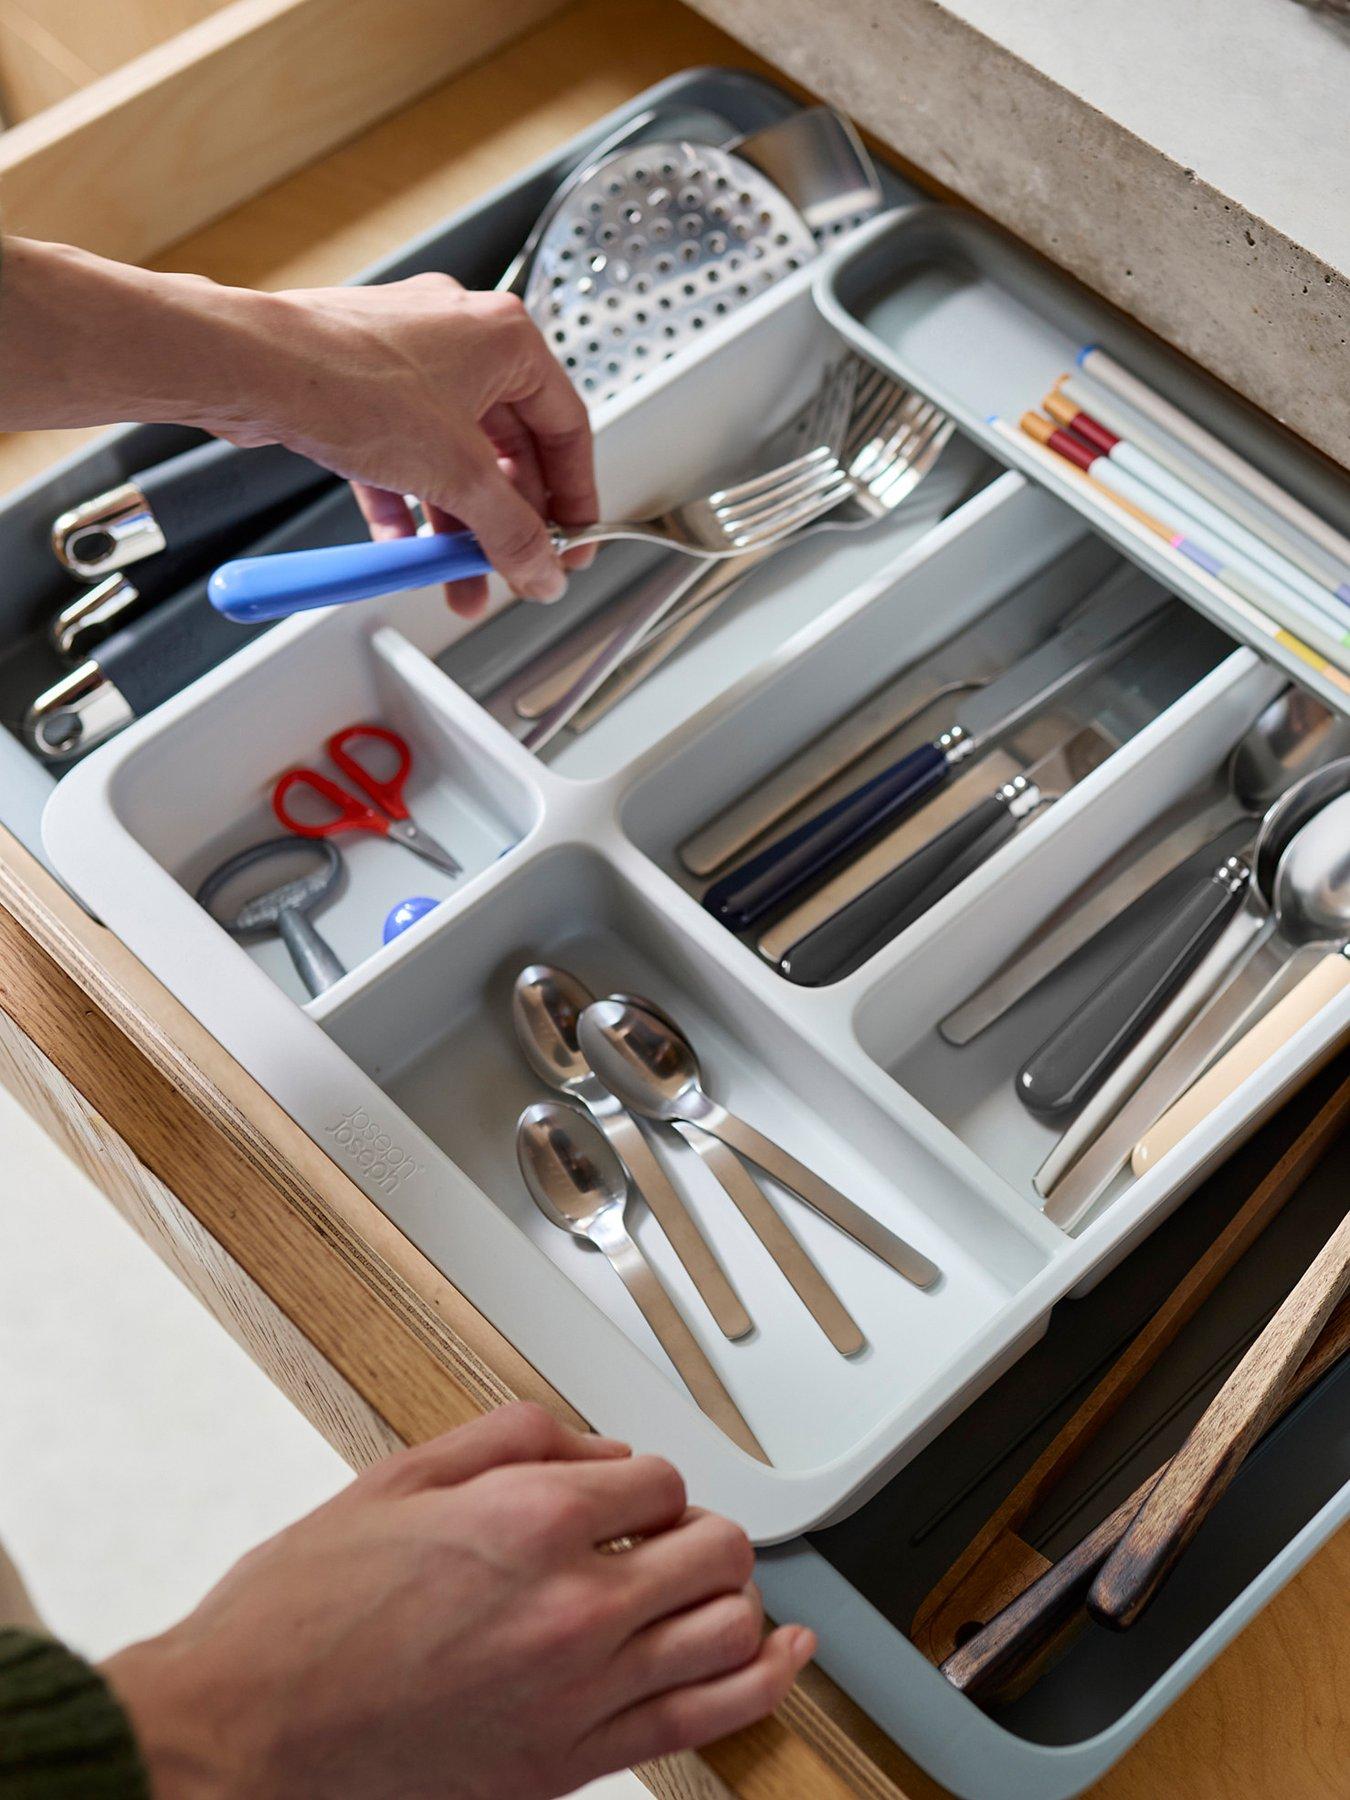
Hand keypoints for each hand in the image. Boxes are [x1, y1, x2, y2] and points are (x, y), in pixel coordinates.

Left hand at [0, 243, 597, 618]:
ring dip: (457, 524)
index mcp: (505, 338)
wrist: (250, 367)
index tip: (568, 543)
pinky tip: (403, 547)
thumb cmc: (347, 381)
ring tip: (454, 579)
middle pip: (508, 450)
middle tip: (511, 570)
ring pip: (453, 456)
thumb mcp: (456, 474)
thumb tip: (541, 570)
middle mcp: (461, 340)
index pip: (567, 428)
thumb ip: (510, 532)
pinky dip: (409, 501)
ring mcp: (408, 360)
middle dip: (506, 523)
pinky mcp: (363, 384)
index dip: (574, 496)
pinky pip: (404, 453)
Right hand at [103, 1404, 813, 1798]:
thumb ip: (513, 1437)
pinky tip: (787, 1652)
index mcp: (529, 1519)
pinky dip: (766, 1682)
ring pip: (729, 1628)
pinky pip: (710, 1721)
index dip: (644, 1477)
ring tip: (706, 1584)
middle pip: (714, 1545)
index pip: (656, 1478)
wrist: (245, 1731)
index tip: (624, 1491)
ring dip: (732, 1594)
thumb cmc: (304, 1611)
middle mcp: (573, 1606)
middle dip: (698, 1527)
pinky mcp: (571, 1764)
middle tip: (666, 1533)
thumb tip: (594, 1444)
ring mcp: (580, 1693)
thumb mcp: (400, 1476)